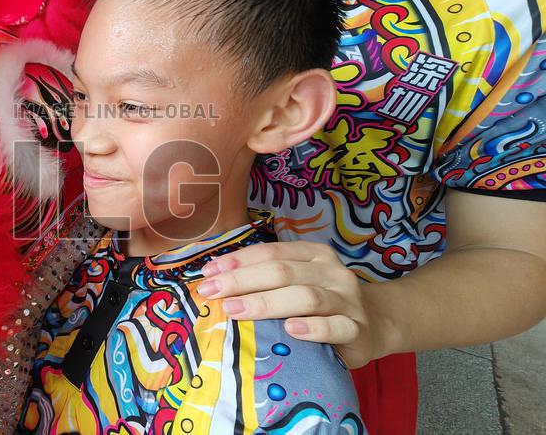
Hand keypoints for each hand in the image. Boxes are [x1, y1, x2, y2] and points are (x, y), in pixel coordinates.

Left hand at [195, 241, 390, 367]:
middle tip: (211, 292)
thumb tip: (214, 280)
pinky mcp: (358, 329)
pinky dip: (312, 328)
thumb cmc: (323, 303)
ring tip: (236, 310)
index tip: (207, 273)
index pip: (271, 253)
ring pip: (305, 297)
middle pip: (282, 272)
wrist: (375, 324)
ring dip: (266, 303)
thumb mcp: (298, 283)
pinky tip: (290, 330)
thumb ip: (266, 279)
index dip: (238, 261)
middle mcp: (331, 272)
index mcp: (314, 255)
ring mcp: (347, 300)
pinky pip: (335, 327)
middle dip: (241, 281)